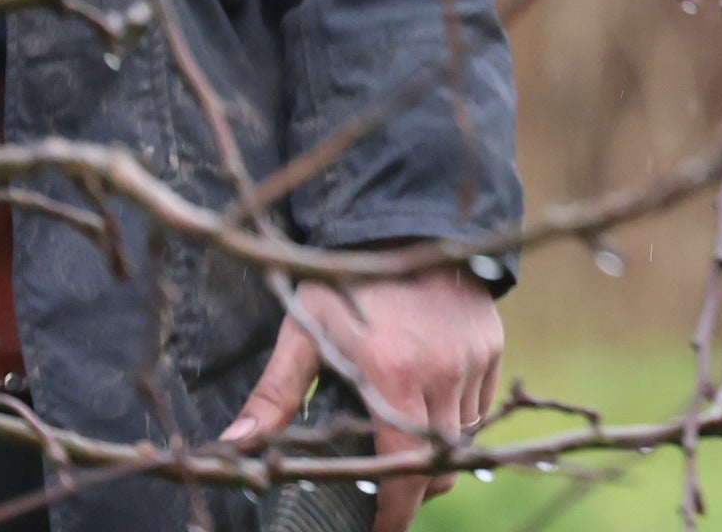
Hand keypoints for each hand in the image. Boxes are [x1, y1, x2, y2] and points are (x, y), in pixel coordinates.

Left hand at [222, 252, 502, 531]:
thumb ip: (273, 396)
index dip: (395, 513)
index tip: (379, 530)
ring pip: (462, 436)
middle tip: (385, 491)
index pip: (405, 471)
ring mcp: (471, 361)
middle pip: (440, 463)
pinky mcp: (490, 346)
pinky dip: (457, 418)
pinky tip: (429, 407)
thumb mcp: (302, 333)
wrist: (412, 221)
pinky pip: (480, 403)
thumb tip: (231, 449)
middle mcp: (441, 375)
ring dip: (435, 452)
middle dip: (415, 488)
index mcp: (393, 379)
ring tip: (404, 448)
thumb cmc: (348, 279)